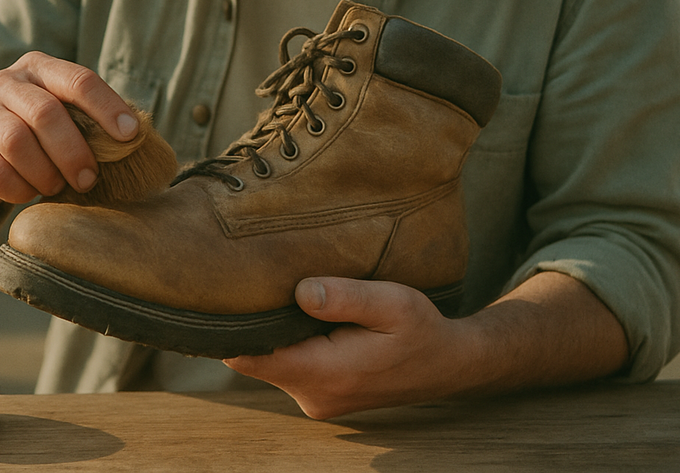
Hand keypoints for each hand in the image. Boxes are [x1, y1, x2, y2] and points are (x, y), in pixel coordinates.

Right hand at [0, 52, 138, 206]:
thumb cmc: (34, 134)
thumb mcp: (61, 116)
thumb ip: (91, 120)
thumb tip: (138, 140)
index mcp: (39, 68)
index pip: (78, 79)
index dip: (107, 107)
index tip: (130, 136)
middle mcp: (6, 82)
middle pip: (45, 113)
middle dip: (74, 151)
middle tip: (88, 179)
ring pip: (17, 142)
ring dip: (45, 173)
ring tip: (56, 186)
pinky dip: (19, 189)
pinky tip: (28, 192)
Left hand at [224, 277, 476, 418]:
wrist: (449, 364)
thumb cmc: (422, 330)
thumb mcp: (393, 303)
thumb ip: (346, 298)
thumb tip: (300, 291)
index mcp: (324, 373)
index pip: (247, 356)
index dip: (232, 326)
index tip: (230, 291)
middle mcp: (312, 395)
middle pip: (254, 357)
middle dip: (255, 322)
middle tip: (261, 280)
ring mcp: (315, 399)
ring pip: (271, 361)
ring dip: (276, 332)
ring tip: (290, 295)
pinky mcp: (321, 394)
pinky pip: (289, 366)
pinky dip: (291, 342)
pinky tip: (307, 317)